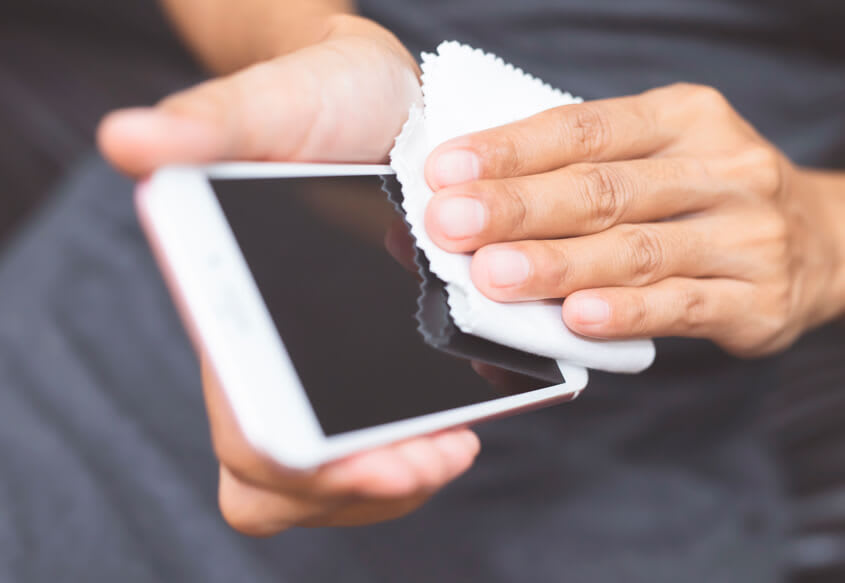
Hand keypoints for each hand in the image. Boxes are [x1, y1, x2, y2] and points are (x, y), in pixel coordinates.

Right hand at [99, 16, 481, 534]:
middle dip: (361, 491)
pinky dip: (415, 451)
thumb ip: (203, 125)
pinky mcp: (367, 365)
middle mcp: (267, 359)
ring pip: (333, 484)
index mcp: (233, 319)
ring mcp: (317, 370)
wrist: (370, 98)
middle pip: (288, 486)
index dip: (311, 468)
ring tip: (455, 441)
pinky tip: (462, 415)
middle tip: (439, 454)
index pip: (252, 439)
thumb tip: (128, 140)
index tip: (389, 458)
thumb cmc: (310, 101)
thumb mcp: (265, 103)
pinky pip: (377, 446)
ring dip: (396, 481)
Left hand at [423, 83, 844, 356]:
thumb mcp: (650, 161)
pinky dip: (627, 312)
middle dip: (518, 207)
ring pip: (637, 250)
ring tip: (494, 275)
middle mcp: (720, 169)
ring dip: (557, 264)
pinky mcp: (757, 299)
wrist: (821, 243)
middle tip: (452, 224)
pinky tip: (578, 317)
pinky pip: (682, 306)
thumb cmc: (701, 199)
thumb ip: (569, 175)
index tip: (446, 172)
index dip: (510, 151)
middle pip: (603, 189)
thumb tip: (459, 201)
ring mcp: (744, 234)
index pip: (584, 129)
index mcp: (682, 119)